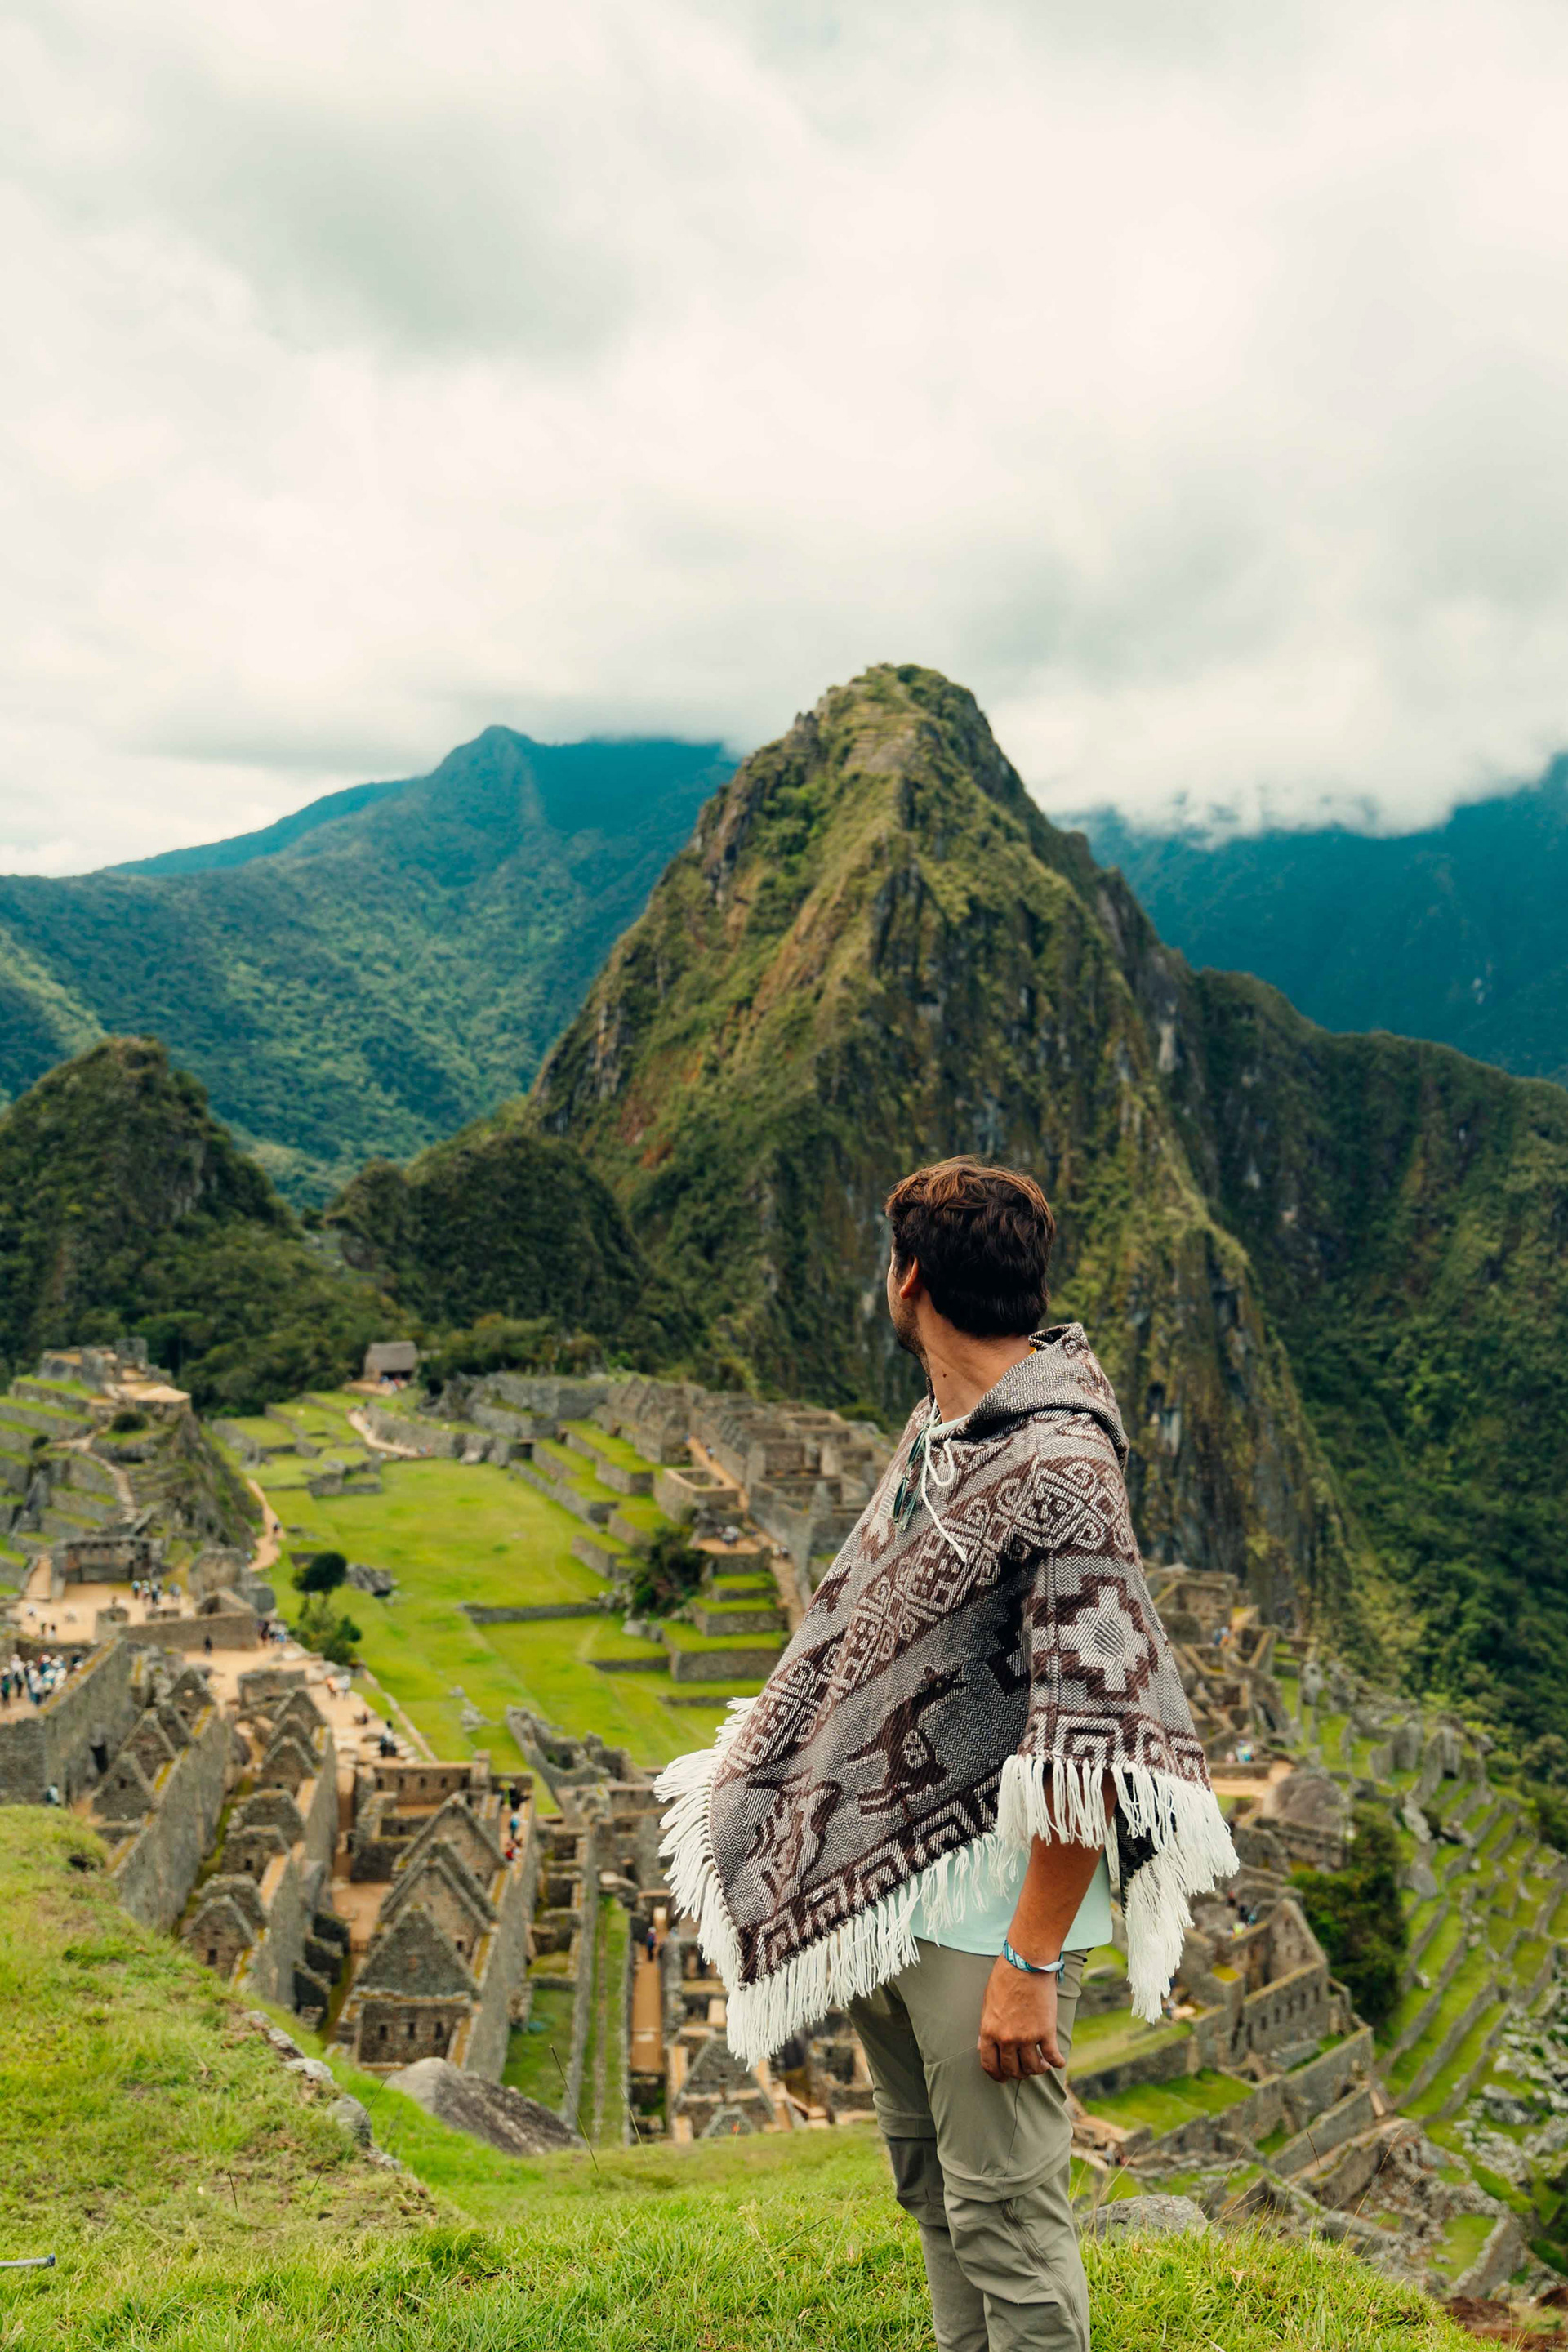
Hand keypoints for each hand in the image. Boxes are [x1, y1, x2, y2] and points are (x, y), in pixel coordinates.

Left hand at [978, 1954, 1065, 2080]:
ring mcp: (1027, 2037)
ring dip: (1037, 2069)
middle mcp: (1007, 2038)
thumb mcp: (987, 2003)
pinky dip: (1057, 2062)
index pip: (990, 2065)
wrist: (1026, 1963)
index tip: (1003, 2078)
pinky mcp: (1046, 2031)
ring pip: (1032, 2067)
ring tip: (1042, 2065)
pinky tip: (1058, 2062)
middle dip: (1018, 2073)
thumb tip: (982, 2046)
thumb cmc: (1004, 1978)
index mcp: (989, 2031)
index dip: (997, 2076)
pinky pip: (1052, 2056)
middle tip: (1024, 2070)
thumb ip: (986, 2027)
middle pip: (1012, 2070)